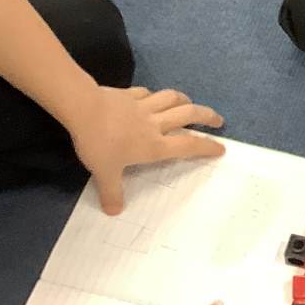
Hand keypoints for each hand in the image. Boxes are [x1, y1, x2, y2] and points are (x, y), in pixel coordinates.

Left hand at [68, 85, 225, 214]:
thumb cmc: (99, 143)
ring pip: (172, 99)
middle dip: (207, 116)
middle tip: (218, 120)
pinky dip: (154, 95)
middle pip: (189, 115)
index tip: (221, 147)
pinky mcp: (129, 94)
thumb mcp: (104, 173)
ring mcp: (143, 106)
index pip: (188, 145)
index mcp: (155, 145)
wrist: (83, 109)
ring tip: (190, 103)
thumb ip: (112, 192)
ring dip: (185, 100)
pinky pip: (147, 93)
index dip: (207, 146)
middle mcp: (155, 124)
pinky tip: (152, 96)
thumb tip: (114, 211)